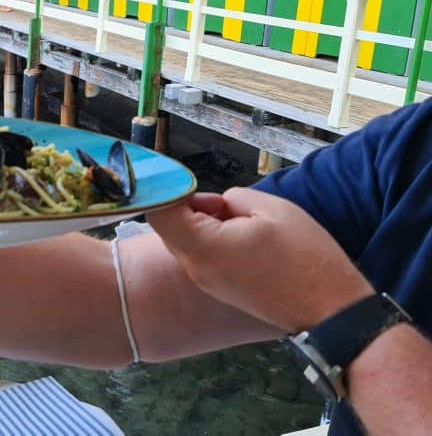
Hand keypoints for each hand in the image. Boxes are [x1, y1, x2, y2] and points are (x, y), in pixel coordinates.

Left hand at [147, 188, 373, 332]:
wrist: (331, 309)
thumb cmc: (306, 259)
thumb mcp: (272, 209)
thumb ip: (231, 198)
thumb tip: (215, 204)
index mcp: (204, 247)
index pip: (158, 212)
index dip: (168, 190)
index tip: (188, 180)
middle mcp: (196, 268)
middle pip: (167, 227)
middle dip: (188, 206)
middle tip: (223, 202)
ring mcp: (205, 281)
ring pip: (183, 240)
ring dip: (201, 223)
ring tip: (239, 219)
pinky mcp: (218, 288)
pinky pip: (200, 255)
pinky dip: (210, 239)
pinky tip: (242, 237)